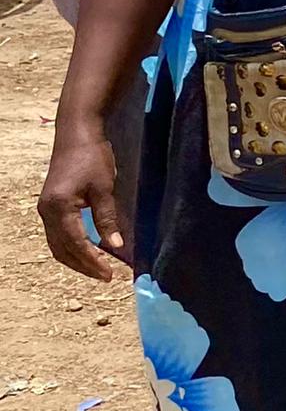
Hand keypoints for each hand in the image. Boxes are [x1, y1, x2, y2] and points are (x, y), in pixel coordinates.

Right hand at [39, 122, 126, 280]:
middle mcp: (46, 212)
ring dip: (76, 259)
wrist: (76, 134)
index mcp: (58, 208)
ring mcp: (45, 209)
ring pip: (57, 245)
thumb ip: (107, 218)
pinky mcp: (50, 206)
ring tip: (98, 269)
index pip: (76, 244)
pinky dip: (71, 247)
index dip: (92, 261)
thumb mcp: (104, 188)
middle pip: (62, 250)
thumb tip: (115, 247)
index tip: (110, 274)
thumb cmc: (92, 157)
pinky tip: (87, 251)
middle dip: (83, 266)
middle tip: (106, 277)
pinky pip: (58, 235)